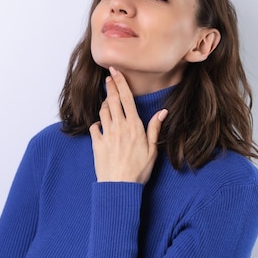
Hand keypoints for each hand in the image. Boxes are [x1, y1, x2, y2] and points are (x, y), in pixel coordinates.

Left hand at [89, 67, 167, 183]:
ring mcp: (106, 134)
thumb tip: (163, 112)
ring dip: (104, 104)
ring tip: (107, 101)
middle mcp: (119, 127)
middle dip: (110, 86)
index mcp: (134, 126)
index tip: (115, 70)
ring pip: (103, 111)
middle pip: (112, 100)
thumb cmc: (139, 170)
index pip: (126, 98)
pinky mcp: (96, 143)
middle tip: (108, 77)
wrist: (119, 187)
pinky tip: (100, 125)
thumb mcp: (152, 150)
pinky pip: (94, 127)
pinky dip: (97, 123)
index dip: (120, 82)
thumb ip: (155, 128)